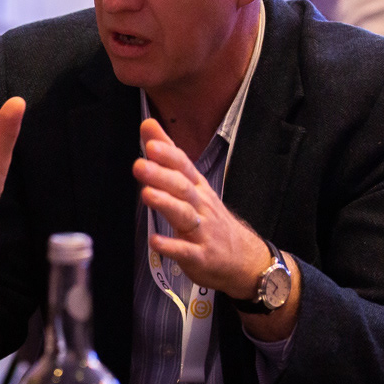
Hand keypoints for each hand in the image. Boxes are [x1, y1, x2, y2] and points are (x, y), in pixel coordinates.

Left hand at [132, 118, 270, 301]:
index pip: (183, 165)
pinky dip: (170, 246)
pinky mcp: (200, 256)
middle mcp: (200, 205)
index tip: (151, 143)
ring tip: (146, 195)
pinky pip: (185, 250)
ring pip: (183, 214)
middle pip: (181, 187)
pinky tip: (155, 241)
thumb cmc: (209, 218)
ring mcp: (202, 231)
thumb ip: (167, 156)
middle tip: (139, 165)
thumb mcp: (191, 184)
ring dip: (165, 204)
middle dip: (161, 175)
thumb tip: (147, 125)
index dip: (168, 154)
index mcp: (197, 187)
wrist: (243, 259)